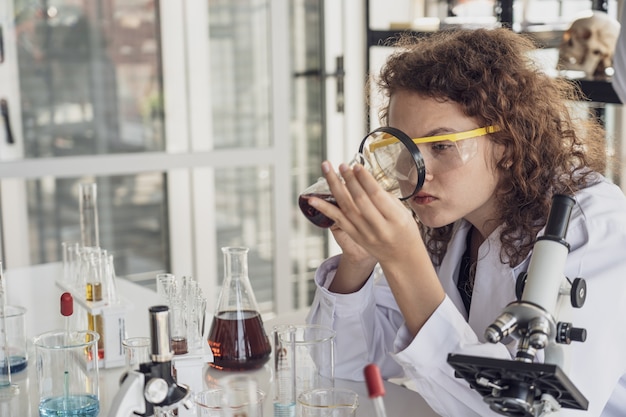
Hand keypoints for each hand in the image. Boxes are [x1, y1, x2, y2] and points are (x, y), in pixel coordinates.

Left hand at [310, 160, 444, 334]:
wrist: (401, 257)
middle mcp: (379, 227)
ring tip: (328, 171)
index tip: (356, 166)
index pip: (377, 195)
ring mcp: (365, 233)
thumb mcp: (404, 212)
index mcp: (395, 218)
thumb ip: (386, 197)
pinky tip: (312, 199)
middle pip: (360, 200)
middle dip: (349, 180)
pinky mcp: (355, 236)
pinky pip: (337, 221)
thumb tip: (365, 179)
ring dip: (335, 187)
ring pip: (346, 208)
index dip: (364, 179)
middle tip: (341, 165)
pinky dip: (324, 209)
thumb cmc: (404, 231)